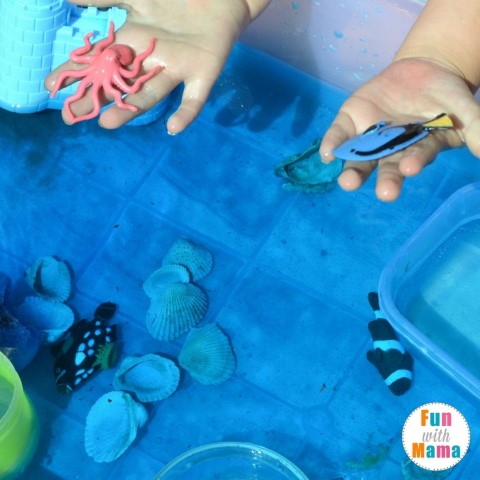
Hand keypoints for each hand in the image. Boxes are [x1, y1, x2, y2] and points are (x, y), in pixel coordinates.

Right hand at [45, 0, 252, 131]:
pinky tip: (174, 128)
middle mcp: (151, 62)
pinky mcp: (204, 73)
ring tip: (108, 123)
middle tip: (72, 116)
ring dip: (130, 108)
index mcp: (134, 44)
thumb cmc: (176, 0)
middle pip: (121, 83)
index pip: (101, 62)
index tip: (51, 87)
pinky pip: (195, 98)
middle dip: (97, 98)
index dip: (77, 73)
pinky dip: (186, 113)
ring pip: (151, 93)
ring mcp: (177, 68)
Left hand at [320, 58, 479, 200]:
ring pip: (359, 159)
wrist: (422, 70)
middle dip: (386, 181)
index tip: (411, 168)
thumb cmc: (444, 96)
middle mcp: (391, 150)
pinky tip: (326, 154)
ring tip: (348, 183)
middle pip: (386, 169)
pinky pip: (339, 135)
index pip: (415, 159)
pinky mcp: (351, 120)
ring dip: (353, 173)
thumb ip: (474, 127)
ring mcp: (369, 137)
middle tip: (386, 193)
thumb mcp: (463, 109)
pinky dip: (333, 143)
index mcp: (417, 150)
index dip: (413, 163)